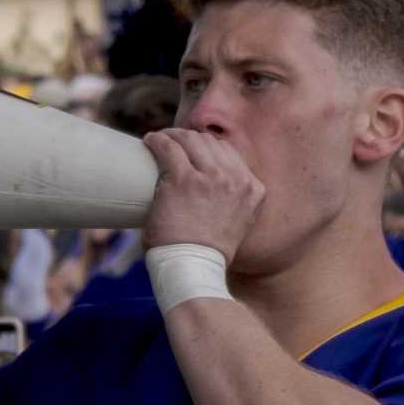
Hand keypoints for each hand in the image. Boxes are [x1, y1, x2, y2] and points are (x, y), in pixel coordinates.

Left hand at [142, 128, 265, 260]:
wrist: (195, 268)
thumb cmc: (209, 253)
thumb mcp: (237, 222)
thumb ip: (234, 203)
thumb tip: (215, 195)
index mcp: (252, 189)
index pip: (230, 154)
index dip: (209, 149)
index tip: (193, 152)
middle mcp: (235, 179)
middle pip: (210, 143)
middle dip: (190, 139)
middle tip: (173, 145)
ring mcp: (209, 177)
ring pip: (190, 139)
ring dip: (173, 136)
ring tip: (160, 141)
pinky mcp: (182, 179)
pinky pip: (168, 147)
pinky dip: (157, 140)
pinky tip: (150, 141)